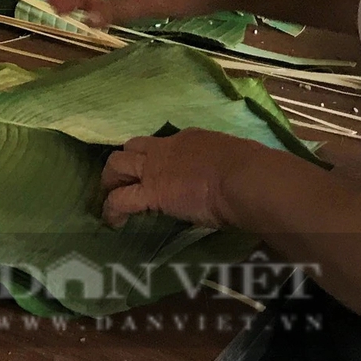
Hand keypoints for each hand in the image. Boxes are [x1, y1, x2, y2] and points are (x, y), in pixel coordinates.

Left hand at [100, 130, 271, 227]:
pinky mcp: (151, 192)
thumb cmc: (251, 170)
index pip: (162, 144)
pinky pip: (120, 199)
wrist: (245, 179)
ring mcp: (155, 168)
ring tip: (109, 199)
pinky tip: (112, 221)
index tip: (157, 172)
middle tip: (121, 181)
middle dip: (123, 163)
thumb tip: (231, 177)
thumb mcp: (234, 158)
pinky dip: (112, 209)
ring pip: (116, 165)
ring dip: (110, 181)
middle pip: (132, 147)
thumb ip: (223, 165)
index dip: (154, 157)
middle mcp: (166, 148)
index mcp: (190, 139)